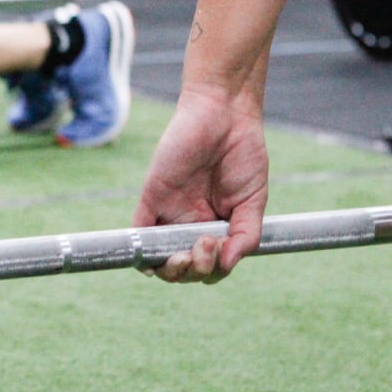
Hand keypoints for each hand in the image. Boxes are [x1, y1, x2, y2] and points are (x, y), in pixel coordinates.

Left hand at [134, 86, 268, 282]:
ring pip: (160, 258)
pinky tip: (156, 259)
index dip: (210, 273)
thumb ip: (245, 236)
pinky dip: (142, 252)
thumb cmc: (243, 156)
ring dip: (174, 269)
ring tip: (195, 247)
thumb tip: (228, 264)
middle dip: (195, 271)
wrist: (225, 117)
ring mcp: (168, 213)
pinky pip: (138, 231)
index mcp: (214, 227)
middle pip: (183, 269)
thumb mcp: (254, 202)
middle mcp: (189, 224)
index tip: (221, 258)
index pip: (206, 267)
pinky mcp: (150, 198)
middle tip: (208, 245)